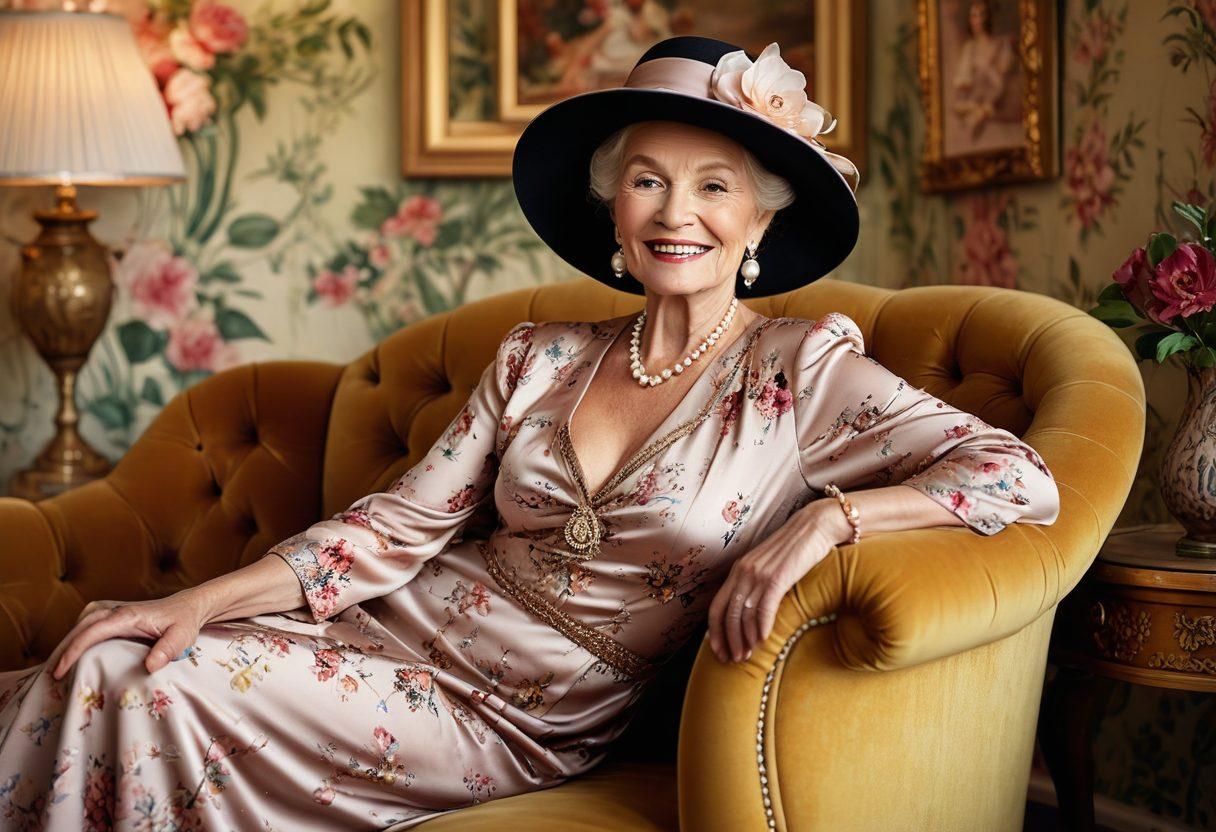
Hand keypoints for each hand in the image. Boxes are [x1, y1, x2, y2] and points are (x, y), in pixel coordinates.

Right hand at [47, 591, 209, 680]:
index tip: (60, 670)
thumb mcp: (182, 637)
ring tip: (56, 667)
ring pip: (81, 625)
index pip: (92, 631)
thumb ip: (167, 650)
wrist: (189, 607)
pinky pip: (88, 626)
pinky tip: (72, 655)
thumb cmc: (184, 622)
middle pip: (80, 627)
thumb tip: (149, 666)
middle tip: (51, 675)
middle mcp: (116, 611)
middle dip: (63, 649)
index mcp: (127, 616)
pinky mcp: (114, 616)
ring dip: (67, 643)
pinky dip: (76, 638)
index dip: (73, 650)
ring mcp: (113, 611)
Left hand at [707, 506, 838, 663]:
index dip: (714, 631)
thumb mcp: (768, 567)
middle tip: (734, 660)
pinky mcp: (777, 577)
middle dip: (729, 640)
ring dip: (745, 639)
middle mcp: (744, 571)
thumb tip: (751, 613)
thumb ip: (757, 585)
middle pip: (727, 614)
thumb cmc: (795, 550)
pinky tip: (763, 640)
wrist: (815, 527)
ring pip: (744, 614)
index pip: (717, 606)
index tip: (717, 651)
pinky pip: (764, 607)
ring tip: (748, 656)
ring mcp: (759, 574)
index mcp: (738, 570)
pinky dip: (761, 627)